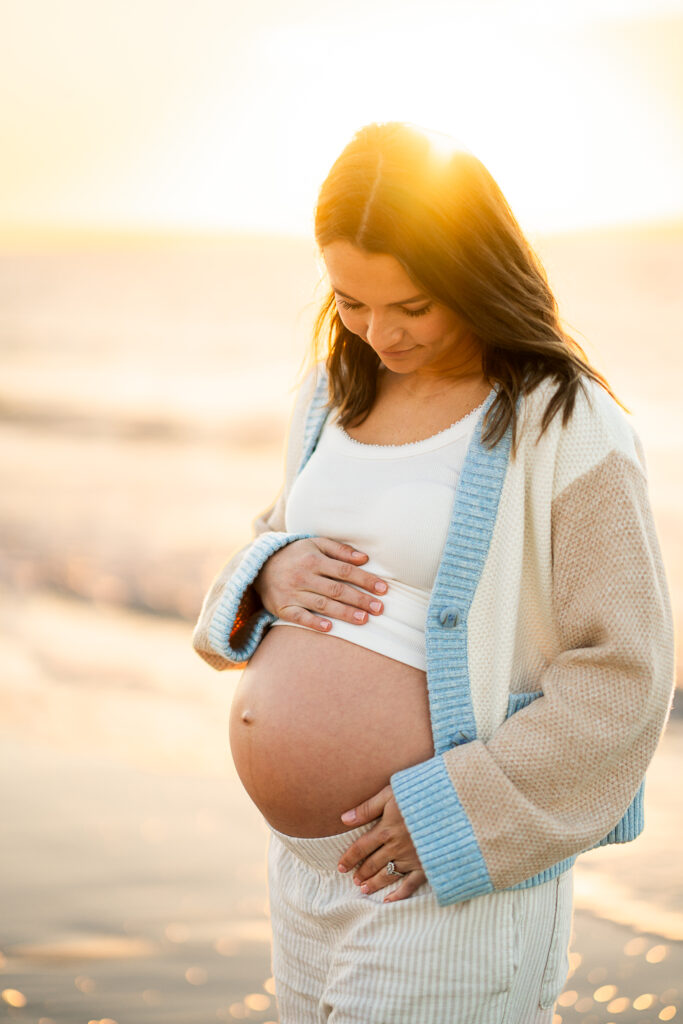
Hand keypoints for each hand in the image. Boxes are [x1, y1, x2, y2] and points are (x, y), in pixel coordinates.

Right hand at [253, 537, 387, 631]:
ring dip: (344, 613)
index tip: (383, 589)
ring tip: (364, 619)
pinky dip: (314, 623)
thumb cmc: (296, 555)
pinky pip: (299, 617)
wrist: (259, 566)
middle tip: (380, 608)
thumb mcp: (315, 544)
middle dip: (360, 599)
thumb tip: (365, 558)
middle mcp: (303, 576)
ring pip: (322, 605)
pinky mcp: (282, 608)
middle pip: (337, 589)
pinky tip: (330, 628)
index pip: (344, 571)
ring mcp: (292, 593)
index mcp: (314, 559)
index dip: (365, 579)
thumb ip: (340, 550)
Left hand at [337, 785, 427, 902]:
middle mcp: (396, 847)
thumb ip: (368, 807)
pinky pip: (411, 884)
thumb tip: (344, 818)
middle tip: (353, 880)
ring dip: (375, 883)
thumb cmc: (419, 794)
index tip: (341, 866)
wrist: (451, 804)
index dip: (349, 858)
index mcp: (386, 829)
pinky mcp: (427, 865)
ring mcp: (412, 858)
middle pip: (373, 863)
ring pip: (388, 875)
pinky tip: (389, 899)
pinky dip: (399, 894)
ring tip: (364, 889)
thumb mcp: (391, 793)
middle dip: (361, 872)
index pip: (361, 847)